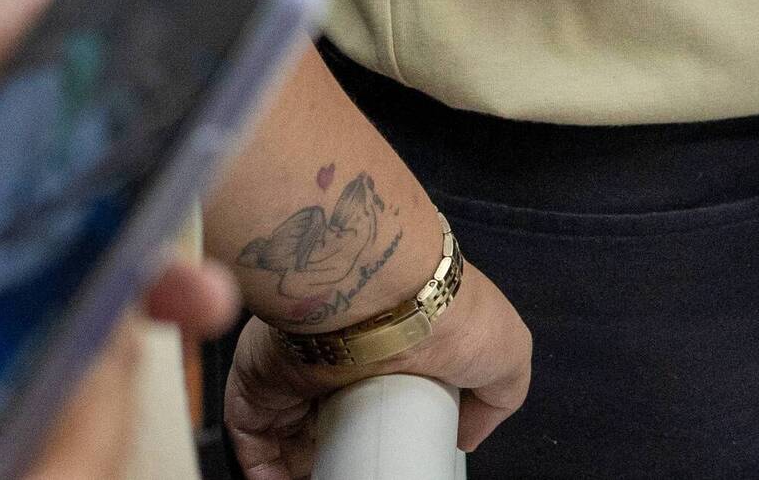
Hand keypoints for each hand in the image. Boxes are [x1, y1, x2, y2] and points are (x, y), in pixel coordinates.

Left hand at [218, 264, 528, 479]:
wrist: (383, 297)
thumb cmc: (447, 317)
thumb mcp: (508, 352)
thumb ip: (498, 394)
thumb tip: (466, 433)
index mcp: (392, 346)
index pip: (383, 397)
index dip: (388, 433)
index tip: (393, 458)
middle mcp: (341, 355)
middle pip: (333, 420)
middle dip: (341, 455)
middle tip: (356, 475)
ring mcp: (296, 369)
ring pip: (289, 436)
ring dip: (301, 470)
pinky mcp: (257, 383)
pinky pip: (250, 438)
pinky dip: (263, 469)